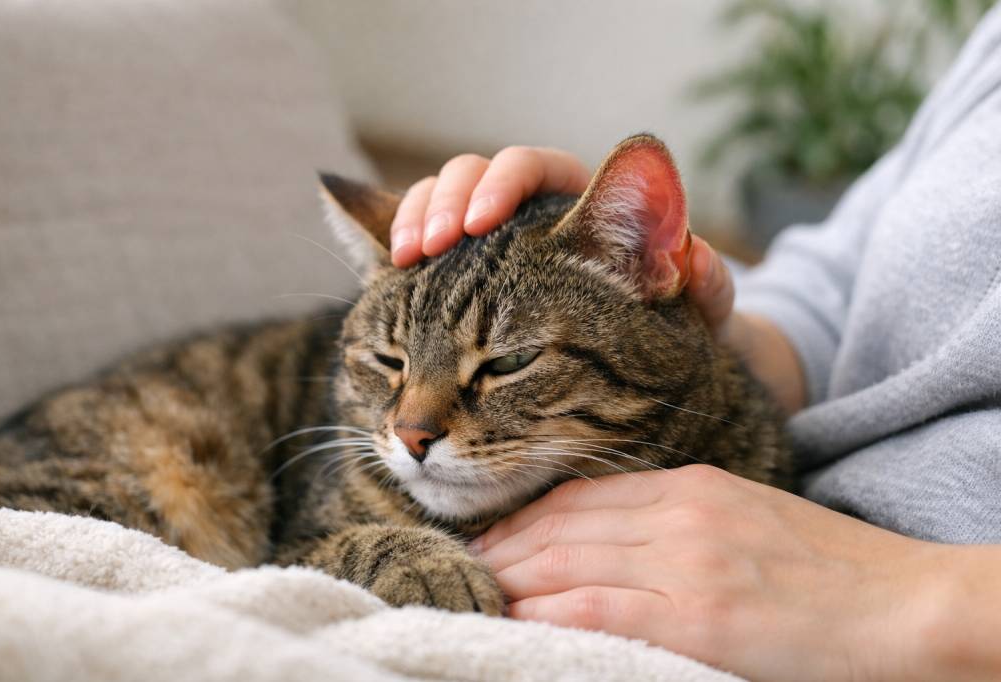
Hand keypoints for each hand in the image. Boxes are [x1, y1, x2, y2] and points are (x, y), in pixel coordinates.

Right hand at [388, 146, 734, 333]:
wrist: (610, 409)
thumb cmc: (657, 359)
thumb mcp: (690, 326)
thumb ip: (703, 289)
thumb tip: (699, 253)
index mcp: (580, 218)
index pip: (534, 168)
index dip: (504, 183)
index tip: (484, 218)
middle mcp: (527, 226)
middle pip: (470, 178)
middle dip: (445, 202)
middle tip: (435, 241)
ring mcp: (482, 258)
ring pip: (433, 210)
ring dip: (413, 222)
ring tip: (403, 257)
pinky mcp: (447, 291)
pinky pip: (411, 257)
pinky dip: (394, 260)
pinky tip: (391, 274)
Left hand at [470, 465, 987, 681]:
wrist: (902, 603)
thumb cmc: (828, 568)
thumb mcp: (746, 517)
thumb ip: (679, 518)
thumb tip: (615, 540)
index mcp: (691, 486)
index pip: (581, 495)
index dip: (525, 516)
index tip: (492, 537)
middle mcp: (680, 515)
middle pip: (564, 523)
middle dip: (506, 547)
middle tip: (466, 566)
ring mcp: (687, 564)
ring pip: (570, 562)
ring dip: (514, 579)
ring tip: (476, 592)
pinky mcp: (699, 618)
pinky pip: (600, 607)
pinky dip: (549, 612)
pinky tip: (517, 619)